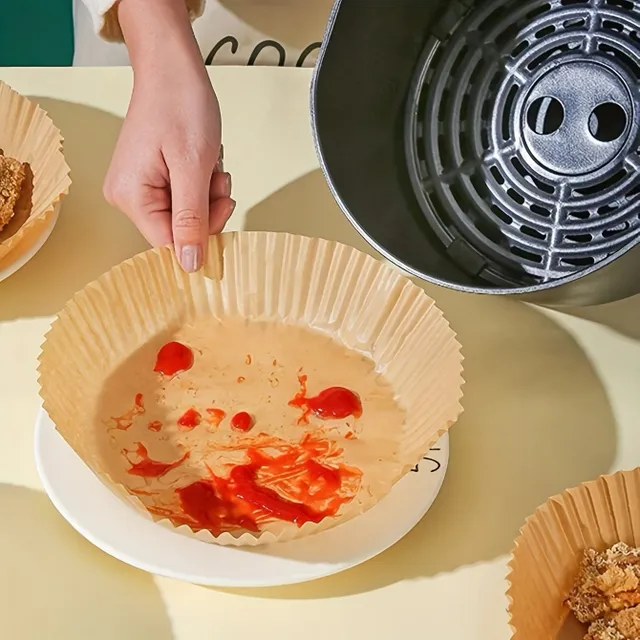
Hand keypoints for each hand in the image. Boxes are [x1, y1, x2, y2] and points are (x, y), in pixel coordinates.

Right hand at [103, 0, 235, 271]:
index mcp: (130, 197)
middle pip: (178, 230)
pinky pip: (184, 198)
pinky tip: (204, 163)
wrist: (173, 68)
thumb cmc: (180, 105)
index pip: (169, 243)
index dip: (202, 234)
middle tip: (218, 180)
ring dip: (208, 195)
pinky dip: (201, 185)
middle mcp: (127, 197)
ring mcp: (139, 188)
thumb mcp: (193, 167)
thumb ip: (192, 219)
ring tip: (210, 166)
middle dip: (207, 208)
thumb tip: (189, 264)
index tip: (222, 207)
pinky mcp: (152, 179)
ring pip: (186, 215)